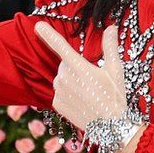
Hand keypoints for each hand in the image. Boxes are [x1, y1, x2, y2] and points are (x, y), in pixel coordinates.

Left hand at [34, 22, 126, 138]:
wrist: (110, 127)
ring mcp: (59, 91)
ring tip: (88, 93)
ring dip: (71, 81)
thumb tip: (111, 28)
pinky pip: (59, 92)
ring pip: (62, 78)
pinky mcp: (56, 103)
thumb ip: (110, 47)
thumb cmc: (115, 96)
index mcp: (78, 66)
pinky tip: (81, 102)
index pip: (60, 46)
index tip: (38, 26)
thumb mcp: (115, 70)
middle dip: (76, 67)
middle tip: (92, 81)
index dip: (48, 34)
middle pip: (65, 64)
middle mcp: (65, 77)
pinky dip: (68, 94)